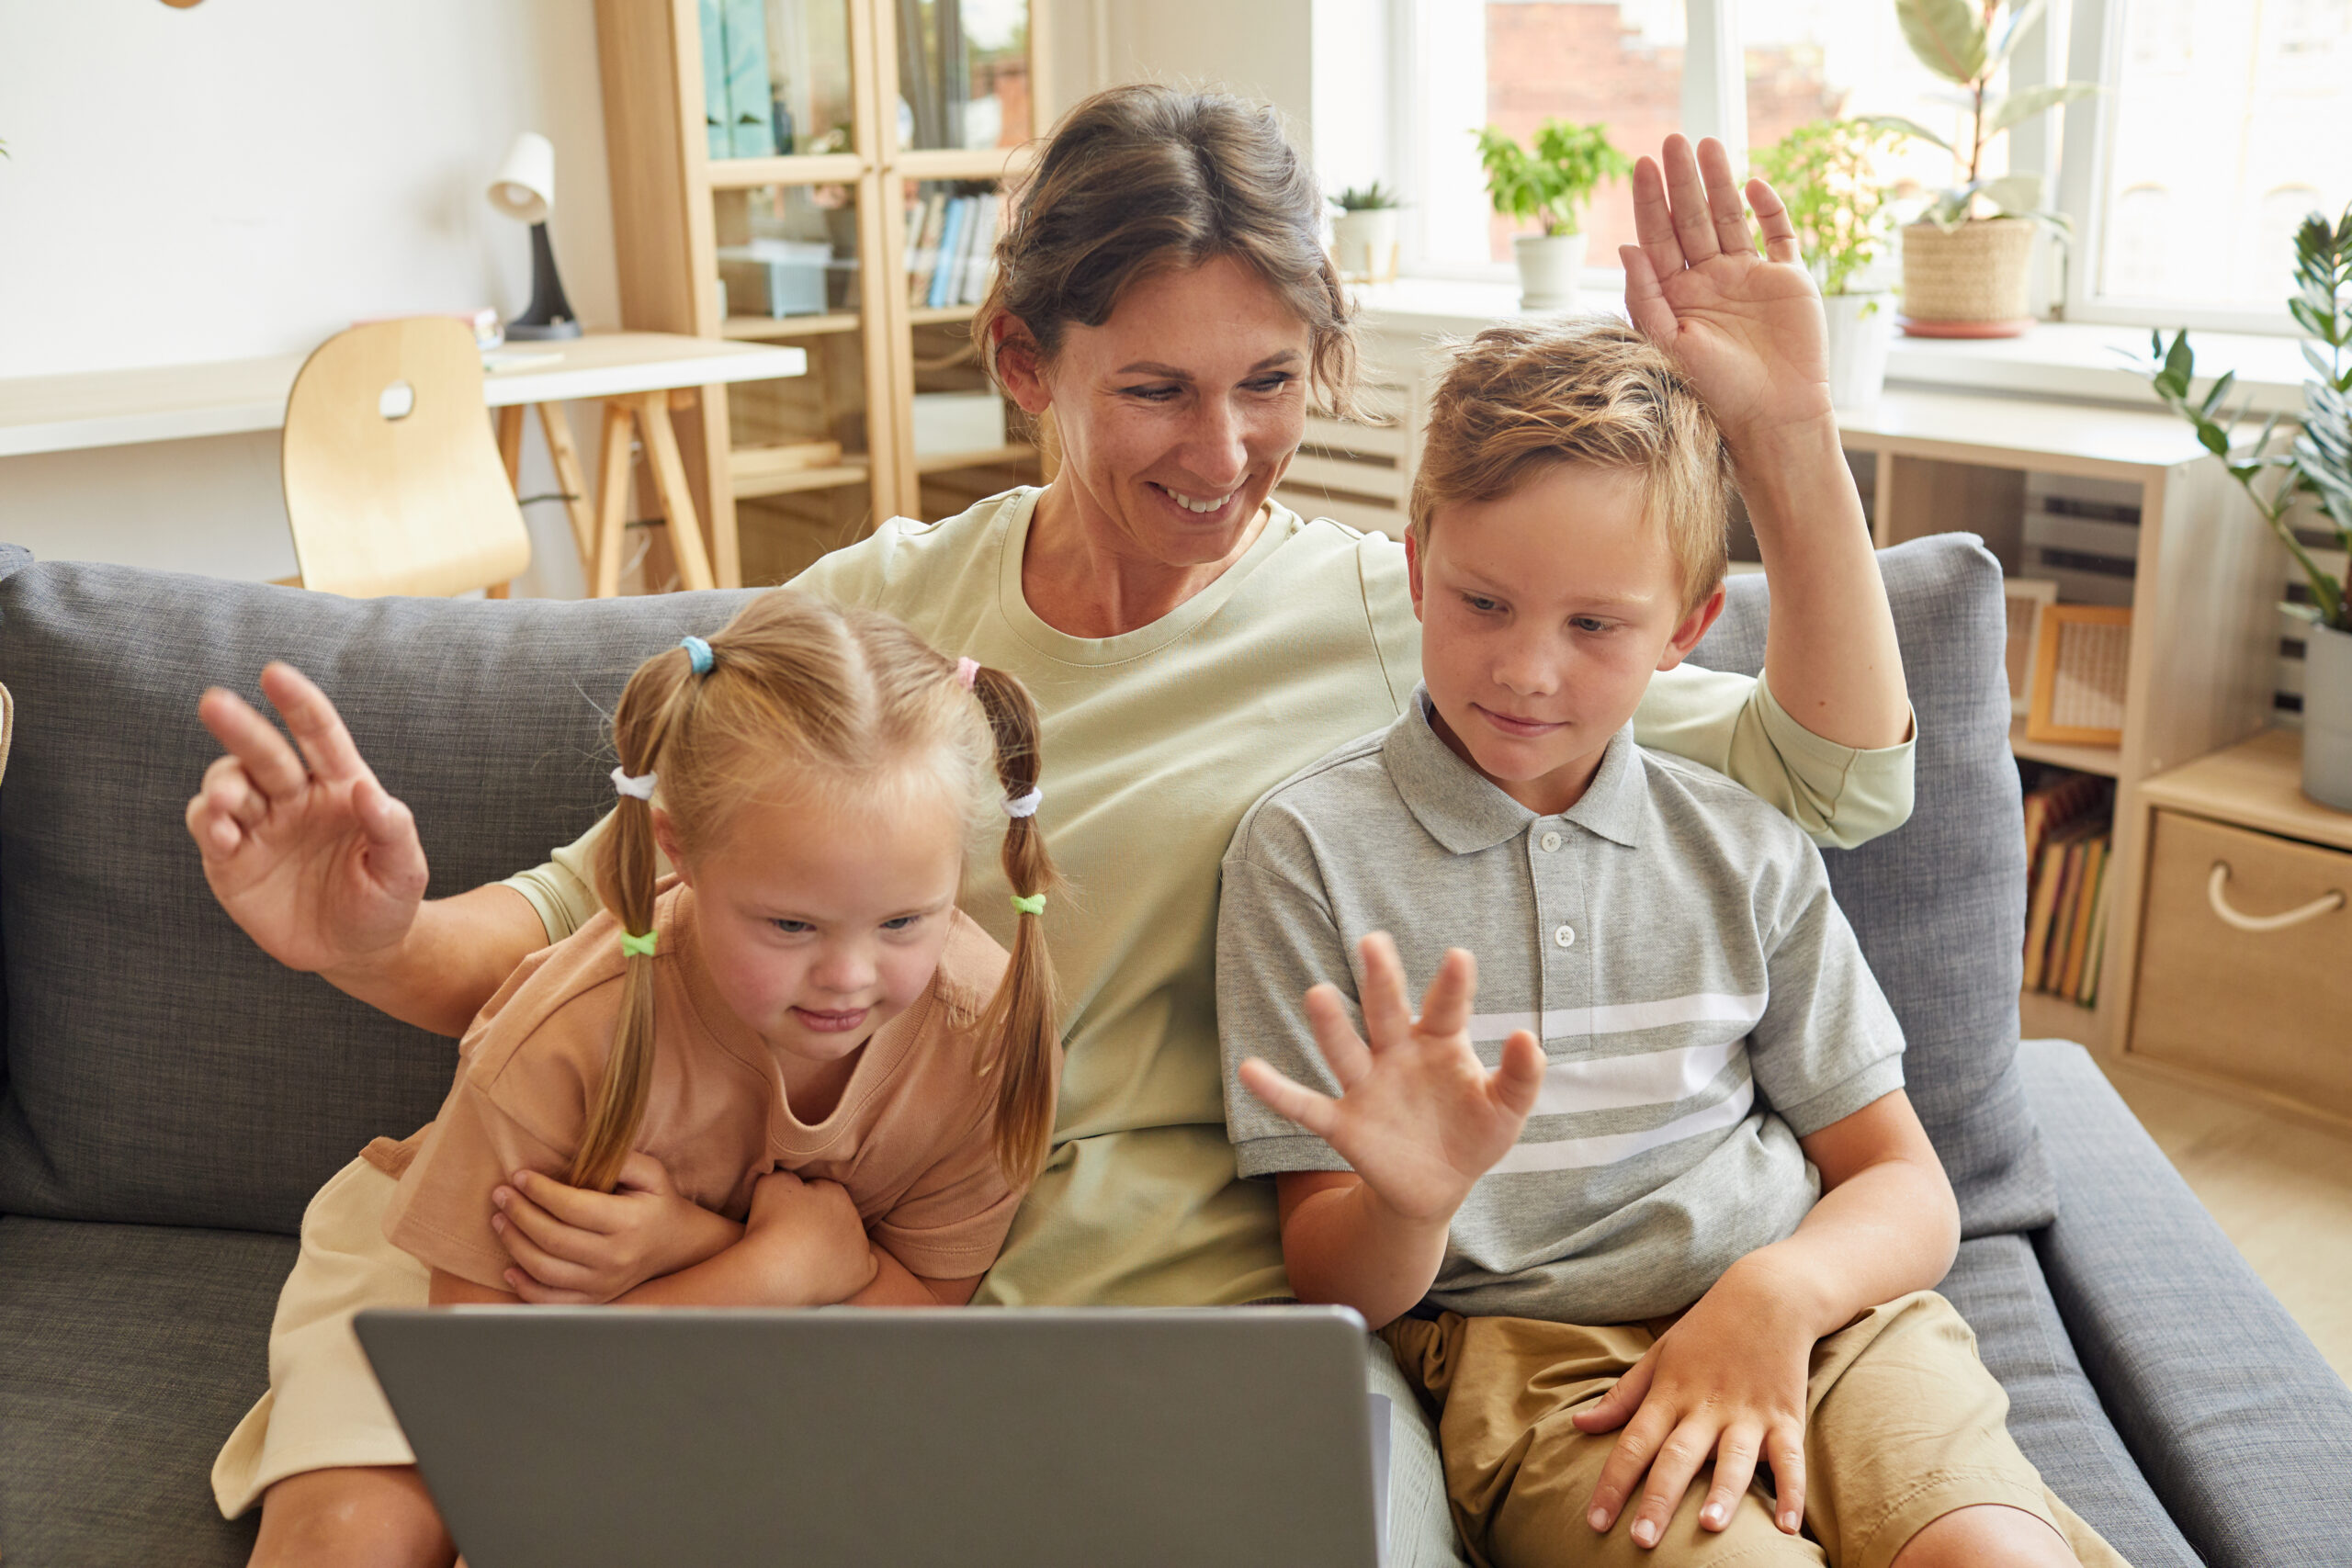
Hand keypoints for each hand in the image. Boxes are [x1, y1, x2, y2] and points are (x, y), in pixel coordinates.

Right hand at [185, 662, 427, 977]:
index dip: (298, 703)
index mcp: (340, 786)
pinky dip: (207, 824)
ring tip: (228, 801)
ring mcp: (259, 826)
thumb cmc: (385, 901)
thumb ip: (392, 830)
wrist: (356, 951)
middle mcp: (294, 797)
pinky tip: (221, 832)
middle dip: (240, 726)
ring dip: (222, 785)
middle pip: (263, 752)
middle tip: (215, 703)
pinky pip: (209, 829)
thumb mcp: (404, 871)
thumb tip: (369, 791)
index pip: (318, 733)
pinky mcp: (230, 860)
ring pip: (228, 785)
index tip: (273, 673)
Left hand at [493, 1152, 731, 1304]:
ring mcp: (604, 1284)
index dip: (540, 1191)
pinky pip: (551, 1300)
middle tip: (500, 1194)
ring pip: (545, 1269)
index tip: (519, 1176)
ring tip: (499, 1220)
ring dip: (514, 1244)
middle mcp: (615, 1258)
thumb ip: (622, 1159)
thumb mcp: (652, 1173)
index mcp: (628, 1223)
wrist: (677, 1246)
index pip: (572, 1207)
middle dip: (519, 1214)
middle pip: (552, 1238)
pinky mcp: (595, 1299)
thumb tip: (582, 1151)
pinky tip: (509, 1267)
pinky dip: (524, 1286)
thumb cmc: (657, 1203)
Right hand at [741, 1172, 878, 1304]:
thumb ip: (788, 1174)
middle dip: (820, 1222)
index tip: (787, 1215)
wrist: (774, 1271)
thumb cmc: (770, 1225)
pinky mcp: (863, 1274)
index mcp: (836, 1193)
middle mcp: (854, 1217)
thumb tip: (795, 1179)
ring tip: (808, 1257)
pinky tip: (831, 1271)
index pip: (822, 1192)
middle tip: (796, 1236)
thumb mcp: (772, 1182)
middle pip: (837, 1216)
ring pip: (850, 1241)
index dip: (803, 1201)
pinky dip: (850, 1269)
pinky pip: (865, 1267)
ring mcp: (861, 1247)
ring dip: (834, 1245)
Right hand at [1238, 934, 1545, 1224]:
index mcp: (1439, 1044)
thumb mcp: (1506, 1110)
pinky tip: (1250, 1070)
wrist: (1439, 1186)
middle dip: (1381, 980)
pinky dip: (1278, 1091)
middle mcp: (1397, 1055)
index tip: (1459, 957)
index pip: (1446, 1008)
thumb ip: (1520, 1077)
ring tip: (1318, 994)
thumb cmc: (1474, 1133)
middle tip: (1374, 943)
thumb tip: (1526, 1037)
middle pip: (1386, 1012)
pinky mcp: (1343, 1124)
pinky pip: (1306, 1106)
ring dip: (1331, 1026)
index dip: (1453, 985)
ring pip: (1345, 1051)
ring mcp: (1367, 1087)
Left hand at [1573, 1256, 1814, 1544]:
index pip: (1633, 1444)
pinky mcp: (1785, 1416)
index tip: (1595, 1522)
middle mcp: (1705, 1407)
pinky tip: (1787, 1526)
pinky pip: (1790, 1459)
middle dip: (1658, 1500)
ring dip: (1723, 1492)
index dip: (1612, 1484)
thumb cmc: (1706, 1330)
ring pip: (1733, 1458)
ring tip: (1711, 1526)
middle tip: (1641, 1540)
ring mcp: (1747, 1413)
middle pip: (1676, 1457)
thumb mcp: (1657, 1357)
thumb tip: (1578, 1424)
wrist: (1767, 1295)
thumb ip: (1621, 1397)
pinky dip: (1791, 1491)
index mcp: (1669, 1394)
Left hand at [1619, 134, 1829, 449]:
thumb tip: (1625, 246)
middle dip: (1682, 180)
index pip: (1658, 237)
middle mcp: (1710, 280)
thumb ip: (1646, 296)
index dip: (1650, 200)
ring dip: (1719, 182)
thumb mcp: (1670, 343)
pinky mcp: (1787, 278)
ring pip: (1730, 218)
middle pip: (1692, 219)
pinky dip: (1769, 208)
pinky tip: (1753, 184)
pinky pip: (1778, 234)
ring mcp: (1749, 276)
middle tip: (1673, 141)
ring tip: (1707, 145)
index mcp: (1677, 294)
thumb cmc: (1716, 388)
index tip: (1640, 164)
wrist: (1774, 414)